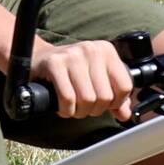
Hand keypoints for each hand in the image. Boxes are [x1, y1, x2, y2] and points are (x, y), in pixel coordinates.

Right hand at [23, 33, 139, 120]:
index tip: (103, 104)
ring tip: (73, 108)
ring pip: (87, 99)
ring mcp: (72, 55)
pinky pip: (68, 98)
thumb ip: (114, 97)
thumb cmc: (70, 71)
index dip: (114, 103)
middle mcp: (91, 49)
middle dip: (94, 110)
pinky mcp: (54, 64)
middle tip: (84, 108)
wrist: (38, 59)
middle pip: (105, 96)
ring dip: (79, 112)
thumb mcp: (96, 79)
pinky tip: (63, 107)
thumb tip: (125, 115)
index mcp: (106, 51)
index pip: (124, 86)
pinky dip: (66, 110)